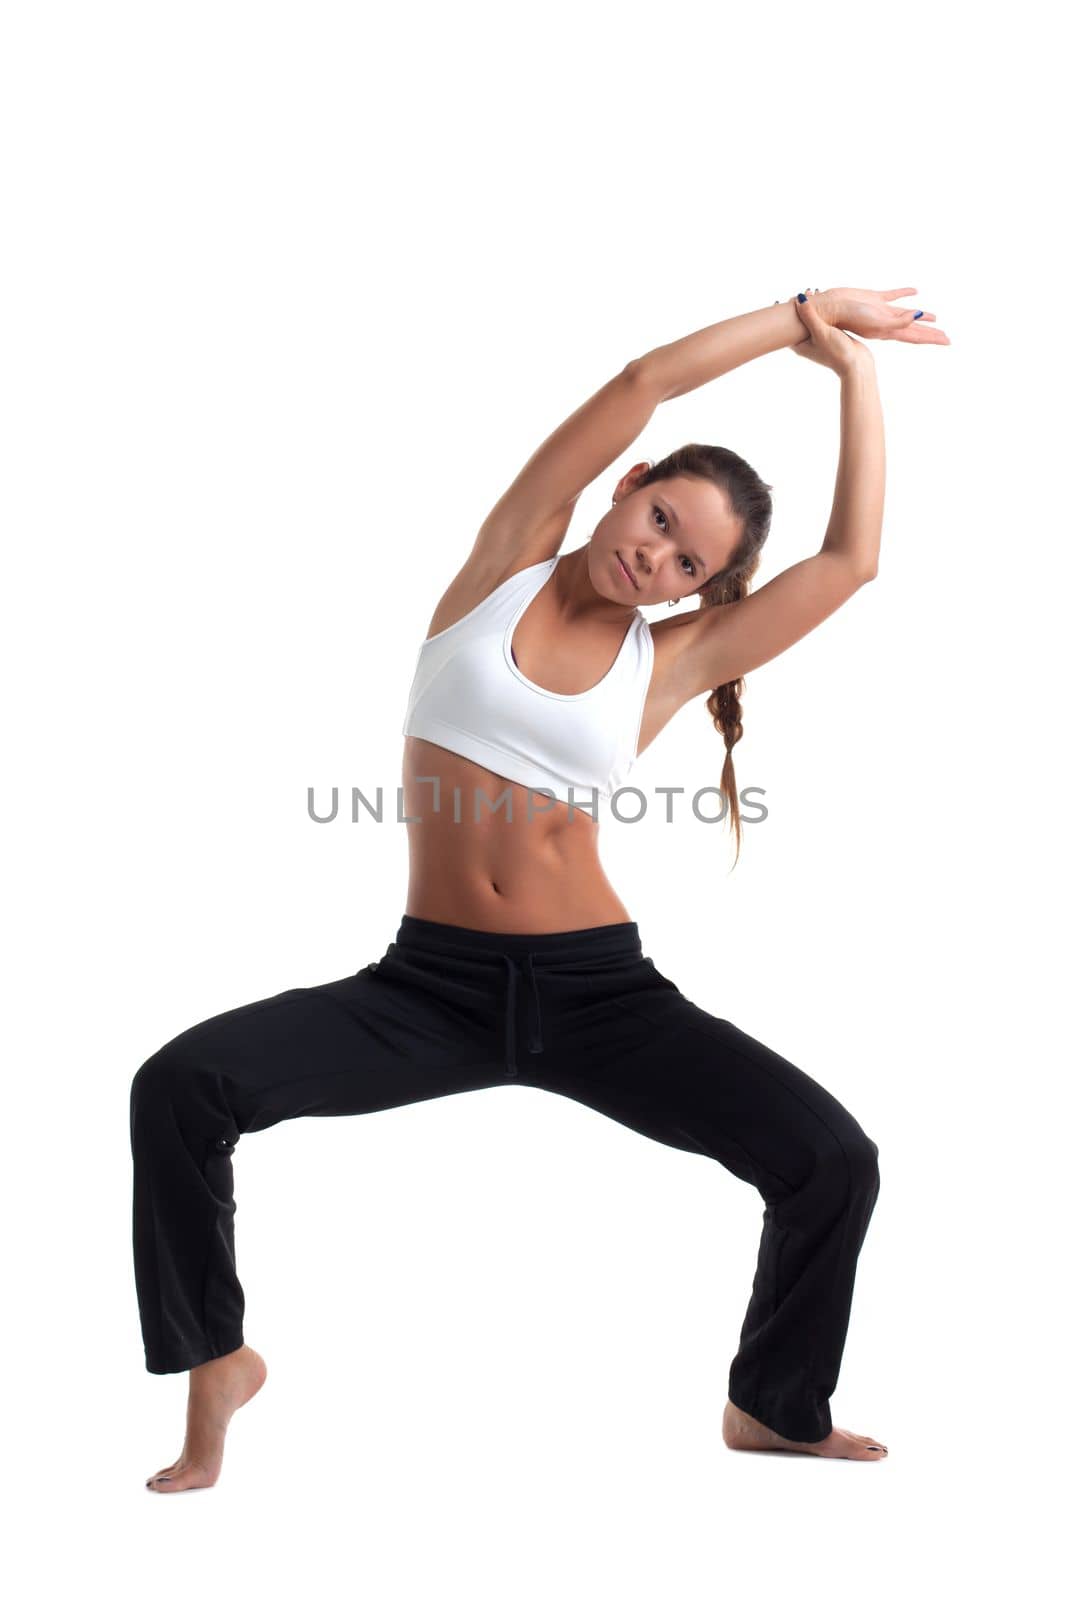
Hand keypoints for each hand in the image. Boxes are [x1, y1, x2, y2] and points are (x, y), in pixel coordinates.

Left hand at [792, 294, 870, 376]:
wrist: (857, 365)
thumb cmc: (837, 352)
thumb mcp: (821, 332)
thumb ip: (809, 316)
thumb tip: (798, 298)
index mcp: (800, 345)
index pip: (789, 326)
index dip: (789, 312)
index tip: (791, 297)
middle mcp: (808, 343)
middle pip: (801, 322)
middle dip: (802, 307)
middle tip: (807, 291)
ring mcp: (820, 340)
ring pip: (814, 320)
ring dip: (816, 308)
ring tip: (818, 292)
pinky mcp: (832, 337)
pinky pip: (825, 321)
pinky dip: (825, 312)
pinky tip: (830, 302)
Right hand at [820, 285, 950, 345]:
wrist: (830, 309)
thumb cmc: (850, 318)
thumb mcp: (877, 322)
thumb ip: (899, 321)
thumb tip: (918, 315)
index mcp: (889, 330)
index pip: (916, 336)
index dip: (932, 338)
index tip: (947, 341)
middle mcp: (887, 323)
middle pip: (915, 329)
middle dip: (931, 333)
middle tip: (945, 337)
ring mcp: (881, 311)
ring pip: (907, 314)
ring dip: (921, 316)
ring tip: (934, 317)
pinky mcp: (875, 298)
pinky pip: (894, 295)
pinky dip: (905, 293)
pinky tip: (914, 291)